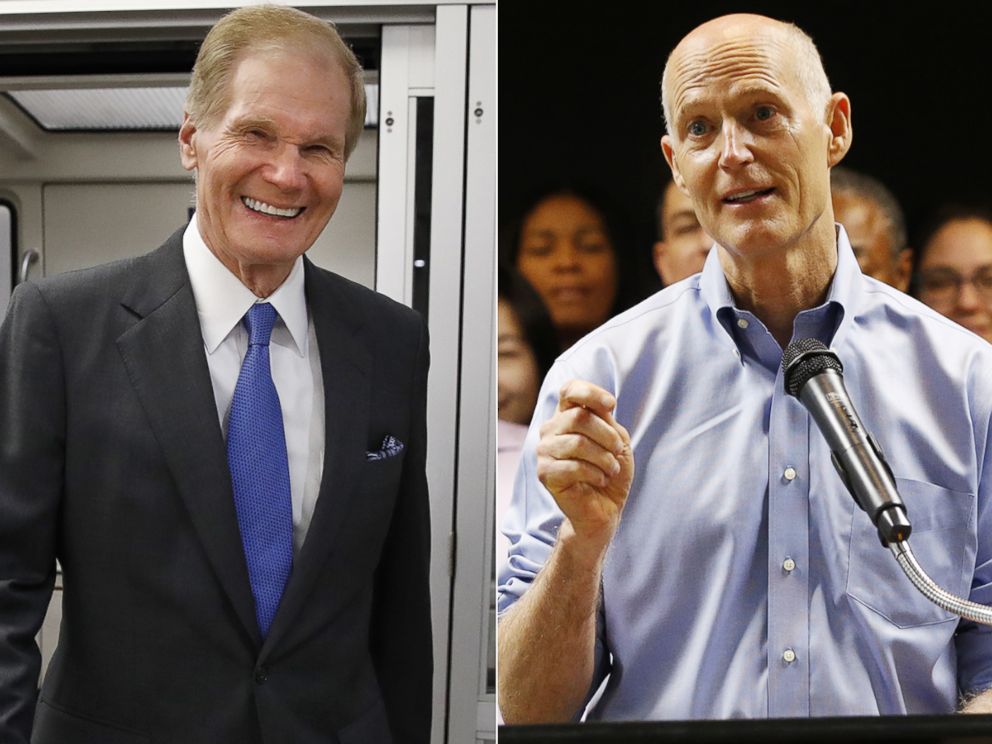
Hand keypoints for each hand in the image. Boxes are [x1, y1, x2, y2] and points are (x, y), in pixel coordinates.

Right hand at [536, 380, 633, 552]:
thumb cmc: (610, 471)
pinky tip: (599, 479)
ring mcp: (545, 451)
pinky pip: (573, 466)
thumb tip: (600, 407)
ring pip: (577, 443)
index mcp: (567, 416)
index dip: (590, 392)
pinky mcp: (544, 473)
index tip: (611, 405)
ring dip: (604, 458)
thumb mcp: (615, 439)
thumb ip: (605, 420)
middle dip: (606, 435)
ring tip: (611, 469)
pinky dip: (595, 474)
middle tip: (617, 451)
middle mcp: (551, 429)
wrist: (605, 508)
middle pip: (579, 417)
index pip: (570, 390)